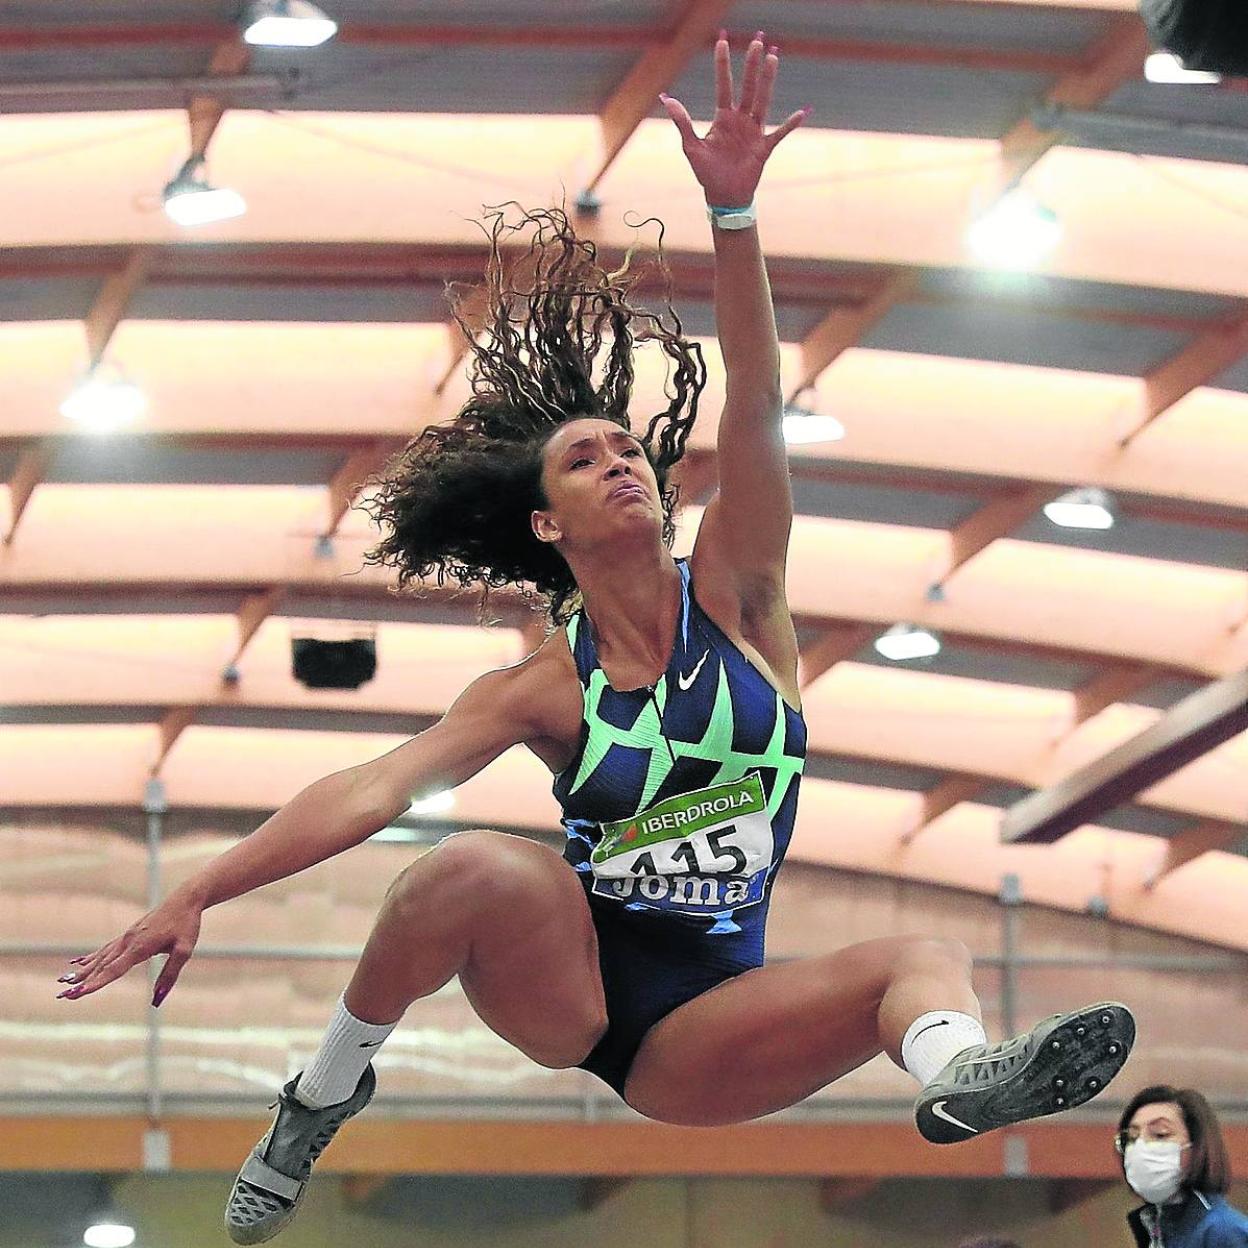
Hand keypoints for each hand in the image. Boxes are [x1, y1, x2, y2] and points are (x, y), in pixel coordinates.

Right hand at [57, 892, 203, 1006]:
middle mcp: (129, 941)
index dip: (95, 983)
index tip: (76, 993)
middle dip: (81, 981)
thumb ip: (169, 975)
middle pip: (101, 965)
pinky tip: (78, 963)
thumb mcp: (184, 950)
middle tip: (61, 995)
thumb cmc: (187, 924)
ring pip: (101, 956)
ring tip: (63, 981)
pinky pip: (106, 948)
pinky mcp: (130, 933)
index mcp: (141, 946)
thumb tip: (157, 1001)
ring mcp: (127, 936)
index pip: (114, 969)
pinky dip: (91, 957)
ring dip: (82, 970)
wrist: (186, 898)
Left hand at [660, 30, 807, 208]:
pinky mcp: (764, 148)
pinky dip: (789, 125)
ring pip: (763, 101)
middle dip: (751, 65)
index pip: (723, 86)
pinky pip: (779, 134)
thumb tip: (667, 98)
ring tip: (773, 58)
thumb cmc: (707, 173)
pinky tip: (801, 113)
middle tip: (756, 42)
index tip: (722, 42)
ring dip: (768, 81)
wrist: (723, 197)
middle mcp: (740, 120)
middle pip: (747, 87)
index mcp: (723, 118)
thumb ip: (683, 122)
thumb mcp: (691, 147)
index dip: (722, 65)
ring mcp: (754, 132)